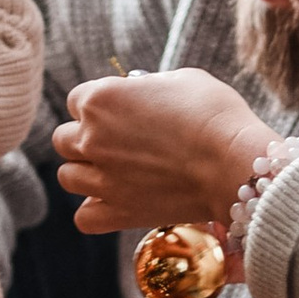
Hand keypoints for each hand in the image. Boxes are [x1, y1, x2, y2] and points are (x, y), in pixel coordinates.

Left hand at [52, 70, 265, 232]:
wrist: (235, 162)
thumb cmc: (215, 114)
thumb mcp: (181, 80)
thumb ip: (147, 87)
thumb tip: (139, 94)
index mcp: (100, 99)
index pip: (76, 100)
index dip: (100, 105)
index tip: (122, 111)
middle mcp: (91, 138)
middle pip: (64, 139)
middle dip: (86, 138)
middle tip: (118, 141)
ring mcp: (102, 179)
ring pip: (67, 177)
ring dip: (85, 172)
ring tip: (114, 171)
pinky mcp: (118, 212)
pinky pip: (84, 217)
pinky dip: (94, 210)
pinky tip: (114, 200)